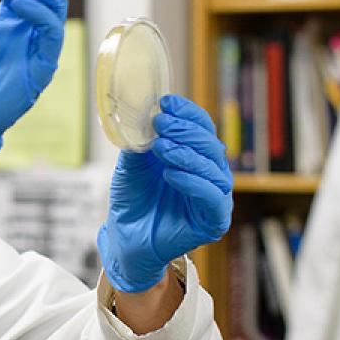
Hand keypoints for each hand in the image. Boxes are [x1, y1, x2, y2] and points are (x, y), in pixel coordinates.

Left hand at [97, 95, 233, 291]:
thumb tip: (142, 117)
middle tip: (160, 124)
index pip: (201, 128)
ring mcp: (214, 196)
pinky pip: (212, 197)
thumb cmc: (133, 200)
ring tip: (161, 148)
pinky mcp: (214, 220)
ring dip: (186, 154)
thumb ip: (140, 143)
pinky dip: (193, 182)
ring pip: (213, 169)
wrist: (125, 237)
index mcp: (195, 156)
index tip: (166, 102)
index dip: (187, 113)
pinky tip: (171, 175)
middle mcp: (210, 173)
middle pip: (210, 145)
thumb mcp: (133, 165)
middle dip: (185, 131)